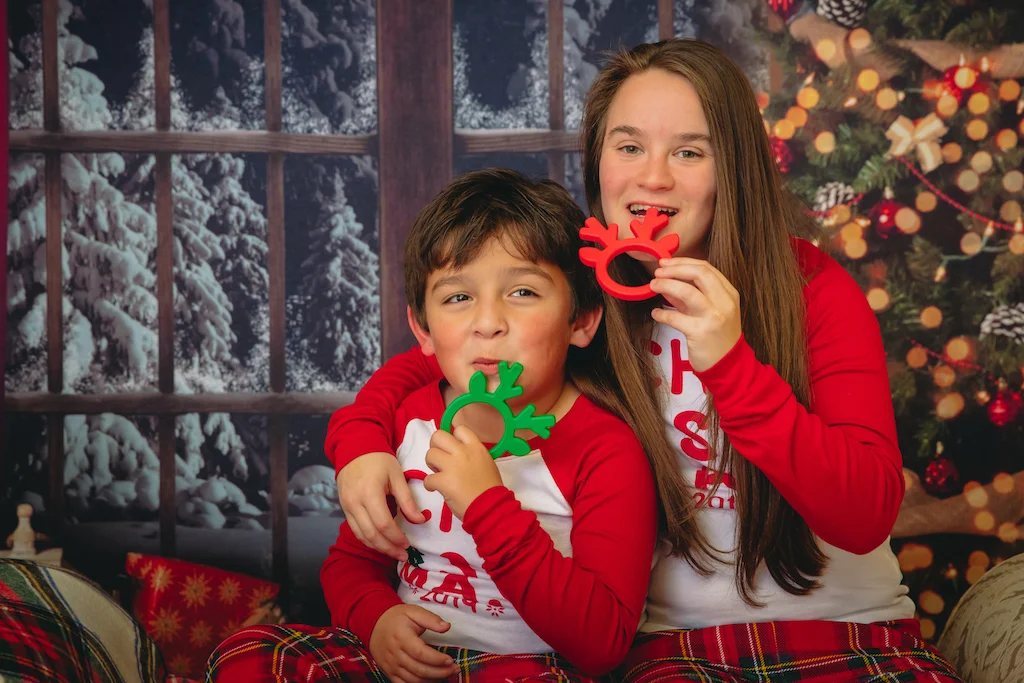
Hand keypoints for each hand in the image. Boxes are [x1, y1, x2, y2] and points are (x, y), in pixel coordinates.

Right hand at [337, 452, 424, 561]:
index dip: (396, 538)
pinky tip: (380, 543)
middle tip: (403, 555)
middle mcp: (355, 503)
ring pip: (361, 535)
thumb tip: (420, 520)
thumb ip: (407, 500)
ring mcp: (347, 507)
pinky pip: (355, 530)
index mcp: (369, 493)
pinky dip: (368, 539)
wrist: (354, 447)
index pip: (383, 524)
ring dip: (378, 547)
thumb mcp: (397, 475)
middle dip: (388, 548)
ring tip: (394, 553)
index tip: (408, 544)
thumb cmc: (378, 459)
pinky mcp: (344, 508)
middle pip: (371, 534)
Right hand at [368, 604, 458, 682]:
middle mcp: (395, 654)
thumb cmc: (396, 618)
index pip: (420, 653)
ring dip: (432, 680)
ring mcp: (391, 666)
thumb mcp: (413, 611)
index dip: (436, 659)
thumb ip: (431, 619)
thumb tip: (447, 626)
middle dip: (440, 672)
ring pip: (414, 680)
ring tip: (447, 675)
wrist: (374, 625)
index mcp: (401, 637)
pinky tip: (431, 680)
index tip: (450, 660)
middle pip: (419, 669)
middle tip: (454, 669)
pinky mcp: (389, 673)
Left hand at [424, 426, 502, 519]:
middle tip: (440, 459)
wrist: (491, 508)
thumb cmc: (491, 488)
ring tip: (438, 474)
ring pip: (430, 454)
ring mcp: (452, 466)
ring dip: (431, 465)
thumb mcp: (487, 464)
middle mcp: (463, 452)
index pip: (459, 429)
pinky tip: (437, 489)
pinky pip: (428, 478)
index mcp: (476, 447)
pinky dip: (430, 485)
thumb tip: (458, 455)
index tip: (452, 448)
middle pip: (438, 436)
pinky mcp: (443, 481)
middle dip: (435, 447)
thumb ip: (472, 455)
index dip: (452, 438)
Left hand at [649, 257, 741, 372]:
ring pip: (687, 291)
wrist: (729, 366)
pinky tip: (656, 313)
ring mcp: (714, 317)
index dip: (683, 262)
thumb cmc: (718, 337)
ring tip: (653, 285)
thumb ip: (691, 296)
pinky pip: (675, 317)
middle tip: (658, 271)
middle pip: (699, 273)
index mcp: (729, 293)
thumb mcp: (710, 312)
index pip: (706, 268)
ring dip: (666, 285)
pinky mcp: (701, 332)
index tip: (666, 263)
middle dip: (675, 269)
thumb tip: (668, 283)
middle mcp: (724, 302)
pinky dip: (662, 313)